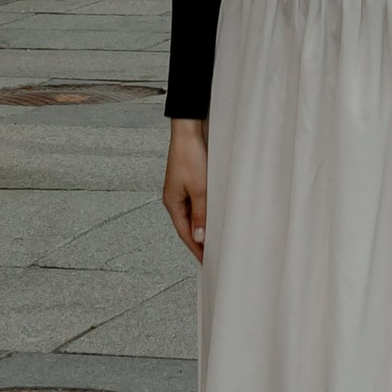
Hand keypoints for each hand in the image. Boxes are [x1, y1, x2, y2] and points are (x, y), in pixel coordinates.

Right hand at [162, 117, 207, 258]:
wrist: (190, 130)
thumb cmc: (190, 156)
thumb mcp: (199, 189)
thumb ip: (201, 214)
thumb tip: (200, 237)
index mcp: (172, 202)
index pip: (185, 233)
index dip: (196, 249)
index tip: (207, 262)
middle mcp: (175, 198)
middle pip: (189, 225)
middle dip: (200, 240)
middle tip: (215, 254)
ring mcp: (183, 189)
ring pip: (195, 213)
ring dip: (205, 225)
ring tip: (218, 238)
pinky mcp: (192, 180)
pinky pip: (199, 202)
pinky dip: (207, 211)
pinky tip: (217, 215)